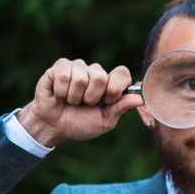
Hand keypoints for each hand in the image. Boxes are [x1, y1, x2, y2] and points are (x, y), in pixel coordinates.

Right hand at [17, 58, 141, 146]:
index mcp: (110, 83)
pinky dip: (61, 93)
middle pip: (100, 76)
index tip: (107, 101)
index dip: (115, 88)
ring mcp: (78, 67)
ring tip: (71, 101)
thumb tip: (140, 99)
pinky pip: (64, 76)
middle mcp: (95, 72)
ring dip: (74, 97)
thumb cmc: (81, 123)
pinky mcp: (59, 67)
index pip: (122, 73)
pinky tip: (59, 96)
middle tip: (84, 104)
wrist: (54, 126)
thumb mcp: (104, 121)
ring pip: (81, 78)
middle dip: (91, 97)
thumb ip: (120, 108)